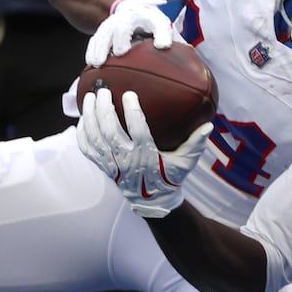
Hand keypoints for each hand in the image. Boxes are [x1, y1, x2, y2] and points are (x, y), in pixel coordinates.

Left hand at [76, 87, 211, 218]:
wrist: (152, 201)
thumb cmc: (171, 176)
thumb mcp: (187, 162)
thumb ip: (196, 143)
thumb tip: (209, 125)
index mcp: (146, 154)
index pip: (137, 129)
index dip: (131, 111)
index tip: (128, 93)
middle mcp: (126, 159)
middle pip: (110, 131)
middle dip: (103, 109)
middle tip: (102, 90)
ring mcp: (112, 163)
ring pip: (96, 138)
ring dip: (90, 116)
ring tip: (89, 97)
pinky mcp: (103, 166)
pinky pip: (87, 149)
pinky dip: (82, 134)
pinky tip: (82, 118)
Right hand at [86, 0, 175, 66]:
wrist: (130, 8)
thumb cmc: (152, 24)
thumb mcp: (165, 29)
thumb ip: (176, 42)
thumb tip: (194, 64)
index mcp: (151, 17)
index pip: (158, 23)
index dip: (162, 33)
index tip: (163, 46)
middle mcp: (130, 18)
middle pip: (124, 25)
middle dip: (121, 37)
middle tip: (120, 52)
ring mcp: (115, 23)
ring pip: (105, 32)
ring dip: (101, 47)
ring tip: (98, 62)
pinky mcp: (104, 30)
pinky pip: (96, 39)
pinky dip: (93, 50)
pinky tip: (91, 64)